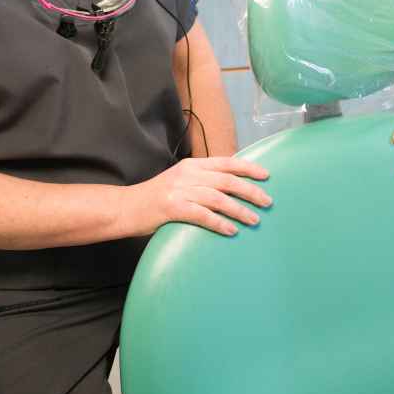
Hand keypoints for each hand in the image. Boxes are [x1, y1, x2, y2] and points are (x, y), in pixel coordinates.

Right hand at [130, 156, 272, 237]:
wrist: (126, 208)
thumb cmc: (157, 197)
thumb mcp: (180, 181)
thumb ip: (202, 181)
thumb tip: (231, 188)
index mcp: (192, 165)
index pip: (226, 163)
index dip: (248, 168)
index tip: (267, 176)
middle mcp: (188, 174)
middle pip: (227, 180)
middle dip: (251, 191)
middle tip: (268, 202)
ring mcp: (180, 190)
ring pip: (218, 198)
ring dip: (239, 210)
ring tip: (255, 220)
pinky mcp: (172, 208)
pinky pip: (202, 215)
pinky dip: (219, 223)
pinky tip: (231, 230)